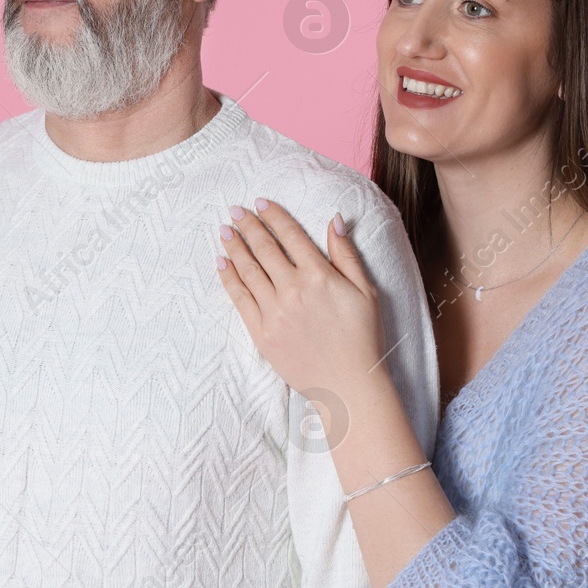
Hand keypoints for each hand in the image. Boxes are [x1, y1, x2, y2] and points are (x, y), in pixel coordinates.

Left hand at [214, 198, 386, 409]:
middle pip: (264, 249)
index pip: (291, 236)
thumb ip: (346, 253)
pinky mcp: (261, 333)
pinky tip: (221, 263)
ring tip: (224, 231)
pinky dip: (229, 278)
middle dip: (248, 226)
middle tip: (234, 210)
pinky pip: (240, 298)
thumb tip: (335, 219)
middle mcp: (293, 289)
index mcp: (320, 276)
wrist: (348, 385)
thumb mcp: (365, 291)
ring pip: (249, 270)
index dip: (274, 216)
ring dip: (234, 247)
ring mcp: (274, 312)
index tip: (260, 203)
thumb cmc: (362, 338)